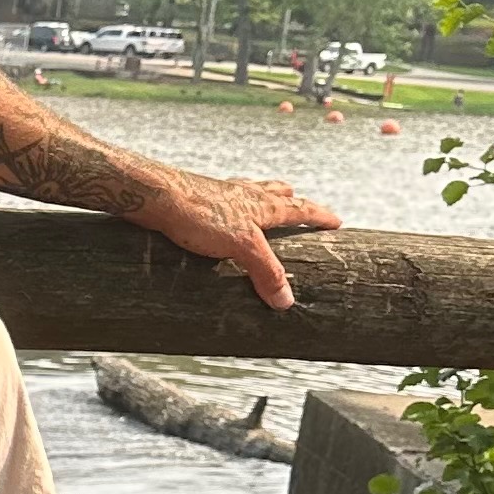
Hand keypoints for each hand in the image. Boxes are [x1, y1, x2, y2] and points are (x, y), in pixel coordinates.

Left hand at [133, 170, 339, 313]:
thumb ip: (266, 271)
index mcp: (263, 205)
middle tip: (303, 203)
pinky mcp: (199, 199)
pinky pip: (225, 200)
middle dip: (294, 200)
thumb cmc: (200, 215)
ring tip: (269, 200)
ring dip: (265, 196)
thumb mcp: (242, 246)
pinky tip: (223, 209)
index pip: (301, 209)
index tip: (337, 222)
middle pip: (278, 194)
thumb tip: (287, 302)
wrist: (156, 195)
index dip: (319, 217)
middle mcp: (246, 195)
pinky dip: (233, 203)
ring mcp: (222, 194)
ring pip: (253, 191)